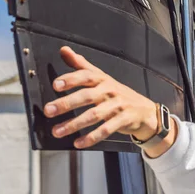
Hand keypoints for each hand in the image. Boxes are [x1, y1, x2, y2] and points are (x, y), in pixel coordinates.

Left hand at [44, 46, 171, 151]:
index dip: (71, 79)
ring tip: (57, 131)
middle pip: (87, 96)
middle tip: (49, 111)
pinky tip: (78, 143)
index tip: (56, 85)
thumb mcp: (102, 78)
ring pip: (94, 115)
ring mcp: (118, 106)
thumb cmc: (118, 94)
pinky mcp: (124, 120)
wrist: (145, 111)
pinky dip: (91, 137)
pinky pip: (106, 130)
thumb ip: (82, 66)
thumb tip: (64, 50)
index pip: (87, 76)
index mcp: (103, 80)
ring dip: (74, 124)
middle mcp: (110, 91)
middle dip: (66, 103)